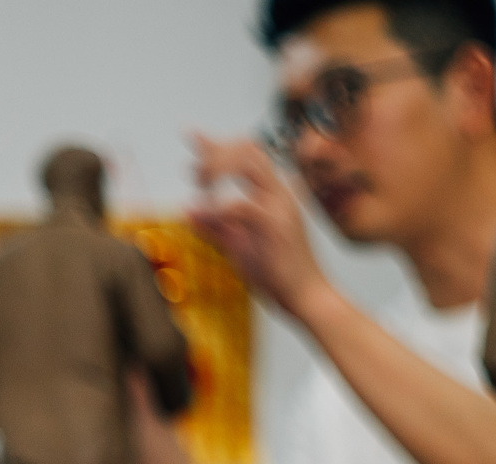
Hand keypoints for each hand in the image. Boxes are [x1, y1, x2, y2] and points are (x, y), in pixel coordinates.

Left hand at [187, 134, 332, 325]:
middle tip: (194, 173)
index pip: (248, 154)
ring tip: (201, 186)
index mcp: (274, 193)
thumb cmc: (278, 274)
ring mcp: (280, 205)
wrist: (306, 296)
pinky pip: (240, 205)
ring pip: (248, 163)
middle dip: (215, 152)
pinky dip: (215, 208)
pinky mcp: (275, 225)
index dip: (217, 143)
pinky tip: (201, 214)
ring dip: (217, 169)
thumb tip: (188, 210)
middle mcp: (279, 192)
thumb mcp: (239, 246)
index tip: (191, 135)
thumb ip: (215, 227)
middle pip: (248, 148)